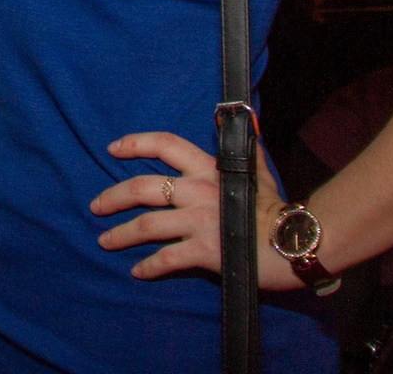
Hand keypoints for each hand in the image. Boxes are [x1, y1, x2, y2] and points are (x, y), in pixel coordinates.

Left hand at [90, 132, 299, 290]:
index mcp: (208, 168)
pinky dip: (148, 266)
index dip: (136, 144)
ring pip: (147, 225)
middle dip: (113, 197)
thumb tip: (245, 121)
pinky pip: (167, 258)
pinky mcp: (205, 251)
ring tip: (105, 241)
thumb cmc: (277, 208)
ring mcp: (200, 221)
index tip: (112, 149)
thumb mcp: (258, 172)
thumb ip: (245, 150)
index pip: (165, 144)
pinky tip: (137, 272)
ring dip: (121, 235)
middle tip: (96, 207)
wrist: (297, 242)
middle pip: (143, 188)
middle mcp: (199, 190)